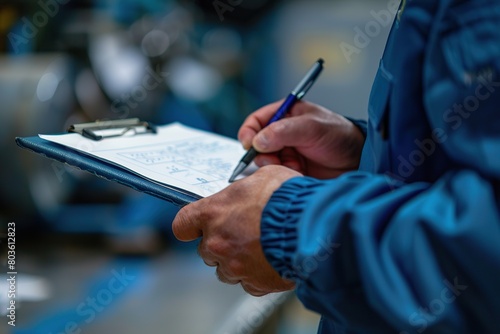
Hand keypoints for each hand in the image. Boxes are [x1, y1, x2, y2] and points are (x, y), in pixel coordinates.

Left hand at [172, 165, 300, 295]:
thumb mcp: (263, 177)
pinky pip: (248, 283)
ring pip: (225, 270)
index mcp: (213, 214)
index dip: (190, 226)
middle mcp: (218, 243)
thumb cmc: (287, 197)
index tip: (198, 226)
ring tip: (259, 248)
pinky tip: (270, 261)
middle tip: (242, 232)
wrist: (313, 225)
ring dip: (237, 261)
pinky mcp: (255, 283)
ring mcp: (235, 266)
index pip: (182, 225)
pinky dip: (256, 275)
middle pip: (206, 250)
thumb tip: (246, 191)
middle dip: (221, 243)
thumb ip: (244, 188)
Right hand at [238, 100, 364, 178]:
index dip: (249, 132)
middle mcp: (282, 133)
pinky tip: (297, 174)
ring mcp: (286, 151)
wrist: (358, 162)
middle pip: (256, 143)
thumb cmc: (340, 136)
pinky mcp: (290, 168)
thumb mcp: (312, 128)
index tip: (249, 145)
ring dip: (273, 165)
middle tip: (272, 160)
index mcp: (285, 114)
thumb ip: (284, 131)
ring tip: (291, 167)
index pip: (256, 121)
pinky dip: (281, 174)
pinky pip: (275, 173)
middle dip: (261, 153)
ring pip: (264, 160)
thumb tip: (258, 141)